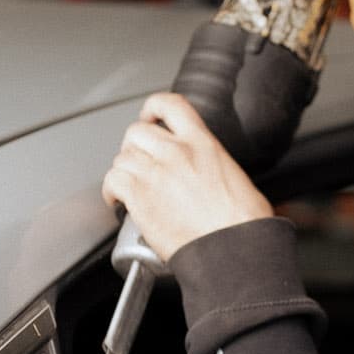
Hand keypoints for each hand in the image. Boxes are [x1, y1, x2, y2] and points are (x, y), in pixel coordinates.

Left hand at [103, 93, 273, 262]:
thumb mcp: (238, 178)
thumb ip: (217, 166)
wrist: (232, 248)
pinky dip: (111, 191)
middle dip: (134, 147)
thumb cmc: (242, 223)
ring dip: (123, 171)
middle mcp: (176, 153)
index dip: (153, 107)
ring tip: (129, 186)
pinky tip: (118, 201)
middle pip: (136, 132)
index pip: (169, 105)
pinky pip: (112, 181)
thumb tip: (221, 177)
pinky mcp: (139, 197)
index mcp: (202, 144)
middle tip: (140, 162)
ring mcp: (155, 173)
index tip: (150, 117)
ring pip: (122, 157)